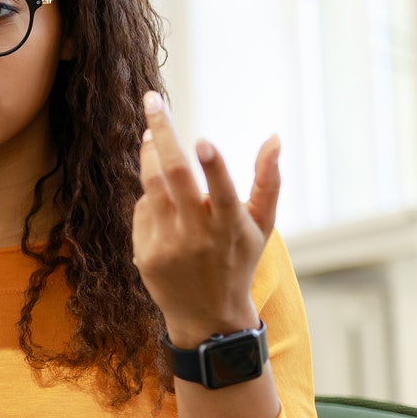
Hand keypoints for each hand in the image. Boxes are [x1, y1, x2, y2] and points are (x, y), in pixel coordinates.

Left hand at [132, 93, 281, 349]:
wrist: (207, 317)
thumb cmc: (239, 260)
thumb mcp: (262, 226)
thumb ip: (268, 181)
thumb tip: (275, 138)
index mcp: (230, 226)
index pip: (221, 192)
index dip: (214, 167)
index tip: (202, 140)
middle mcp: (197, 235)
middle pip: (173, 177)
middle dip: (162, 133)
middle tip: (152, 100)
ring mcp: (168, 245)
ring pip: (151, 186)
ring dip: (149, 154)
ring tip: (151, 133)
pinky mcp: (145, 253)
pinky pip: (142, 209)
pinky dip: (150, 195)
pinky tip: (160, 196)